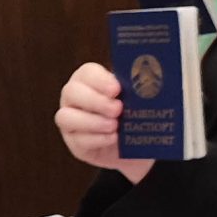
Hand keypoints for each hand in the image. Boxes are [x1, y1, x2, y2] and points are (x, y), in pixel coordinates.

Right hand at [54, 61, 153, 181]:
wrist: (135, 143)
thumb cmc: (134, 113)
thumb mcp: (138, 99)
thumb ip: (138, 90)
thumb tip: (150, 86)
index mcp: (90, 79)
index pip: (87, 73)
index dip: (100, 79)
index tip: (117, 89)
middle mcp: (74, 97)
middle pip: (71, 91)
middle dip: (95, 100)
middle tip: (118, 109)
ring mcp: (70, 120)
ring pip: (67, 117)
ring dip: (93, 121)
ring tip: (115, 126)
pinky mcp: (75, 142)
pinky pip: (79, 140)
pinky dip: (98, 139)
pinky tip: (113, 138)